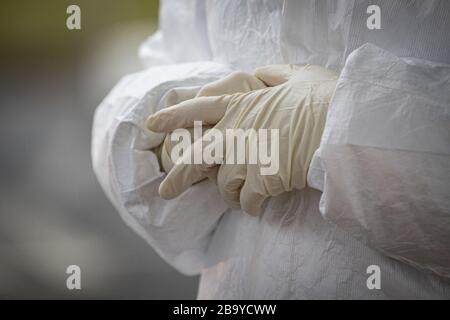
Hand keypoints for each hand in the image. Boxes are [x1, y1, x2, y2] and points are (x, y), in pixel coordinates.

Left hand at [147, 65, 337, 214]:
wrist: (342, 126)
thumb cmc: (324, 97)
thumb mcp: (297, 74)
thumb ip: (272, 74)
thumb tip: (260, 72)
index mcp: (240, 104)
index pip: (197, 110)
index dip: (172, 116)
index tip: (152, 124)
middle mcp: (235, 132)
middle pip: (196, 158)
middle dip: (179, 176)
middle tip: (166, 191)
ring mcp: (246, 159)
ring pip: (224, 186)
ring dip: (231, 194)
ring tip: (239, 198)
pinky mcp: (261, 182)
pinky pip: (248, 202)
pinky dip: (251, 207)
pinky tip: (257, 208)